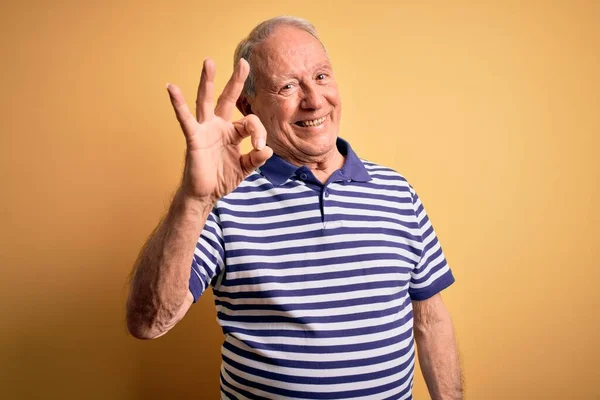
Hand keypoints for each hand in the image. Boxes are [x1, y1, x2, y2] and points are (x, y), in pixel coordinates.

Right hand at [166, 58, 272, 203]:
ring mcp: (205, 130)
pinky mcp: (194, 138)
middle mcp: (219, 126)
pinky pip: (185, 119)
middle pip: (227, 98)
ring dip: (208, 81)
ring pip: (206, 101)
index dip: (259, 133)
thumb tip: (267, 150)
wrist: (204, 195)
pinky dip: (178, 104)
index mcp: (233, 132)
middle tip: (243, 62)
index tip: (261, 148)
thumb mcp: (244, 168)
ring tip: (209, 62)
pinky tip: (171, 88)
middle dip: (236, 81)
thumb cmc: (222, 179)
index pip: (250, 122)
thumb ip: (255, 159)